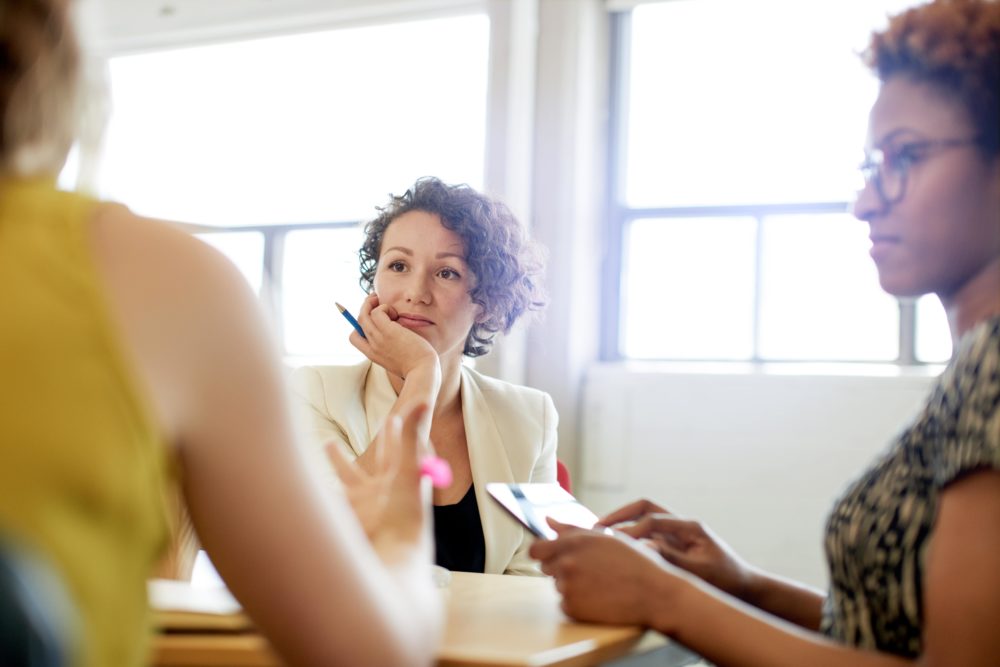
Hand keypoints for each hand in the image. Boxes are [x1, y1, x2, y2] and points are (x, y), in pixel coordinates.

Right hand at [326, 402, 432, 555]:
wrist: (392, 560)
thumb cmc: (406, 517)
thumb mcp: (408, 469)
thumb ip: (410, 436)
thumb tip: (423, 401)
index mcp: (396, 479)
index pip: (393, 451)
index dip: (392, 434)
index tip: (391, 418)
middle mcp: (376, 493)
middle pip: (359, 468)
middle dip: (344, 456)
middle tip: (330, 441)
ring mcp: (359, 507)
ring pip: (342, 483)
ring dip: (332, 468)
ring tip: (322, 448)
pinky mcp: (344, 520)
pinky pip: (330, 504)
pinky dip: (318, 498)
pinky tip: (302, 490)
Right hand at [350, 293, 437, 379]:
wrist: (422, 371)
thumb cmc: (416, 366)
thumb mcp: (398, 359)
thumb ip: (391, 348)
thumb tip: (396, 333)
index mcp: (372, 354)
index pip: (354, 338)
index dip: (359, 326)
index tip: (371, 319)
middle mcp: (372, 346)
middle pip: (358, 321)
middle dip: (365, 307)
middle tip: (374, 299)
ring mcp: (378, 339)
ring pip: (365, 314)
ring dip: (373, 303)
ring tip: (387, 306)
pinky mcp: (388, 331)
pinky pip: (378, 312)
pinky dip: (385, 308)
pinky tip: (396, 314)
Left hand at [529, 519, 685, 628]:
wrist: (655, 594)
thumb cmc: (634, 562)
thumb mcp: (605, 538)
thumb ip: (572, 529)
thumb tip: (548, 521)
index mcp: (574, 542)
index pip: (536, 549)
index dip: (544, 554)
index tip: (553, 558)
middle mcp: (566, 563)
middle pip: (547, 568)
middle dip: (562, 569)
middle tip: (591, 572)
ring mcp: (568, 587)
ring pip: (558, 586)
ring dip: (573, 587)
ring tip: (601, 585)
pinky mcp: (572, 608)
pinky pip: (565, 605)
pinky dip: (578, 604)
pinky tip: (599, 599)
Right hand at [603, 500, 755, 599]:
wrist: (745, 588)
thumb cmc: (726, 580)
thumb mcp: (701, 571)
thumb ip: (672, 558)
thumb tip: (645, 548)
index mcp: (690, 526)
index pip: (652, 520)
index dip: (630, 530)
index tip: (612, 542)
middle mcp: (681, 525)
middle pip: (645, 508)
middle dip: (620, 515)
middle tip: (596, 526)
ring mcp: (677, 533)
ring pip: (644, 520)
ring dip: (622, 524)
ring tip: (598, 534)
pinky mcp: (674, 544)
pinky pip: (647, 535)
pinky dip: (630, 538)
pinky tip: (615, 549)